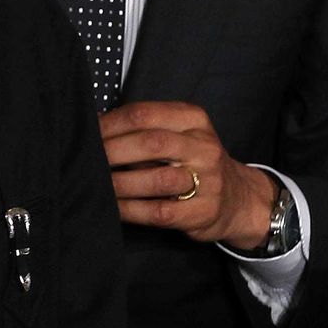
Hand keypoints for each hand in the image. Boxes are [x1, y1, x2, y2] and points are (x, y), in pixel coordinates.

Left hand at [99, 100, 276, 247]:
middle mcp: (204, 146)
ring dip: (119, 182)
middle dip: (112, 150)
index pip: (144, 113)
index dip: (111, 123)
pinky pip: (159, 211)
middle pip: (150, 143)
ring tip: (96, 182)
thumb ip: (144, 126)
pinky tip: (114, 206)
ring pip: (156, 179)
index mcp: (193, 119)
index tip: (89, 132)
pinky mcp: (203, 213)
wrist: (239, 198)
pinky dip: (130, 209)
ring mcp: (208, 181)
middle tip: (89, 157)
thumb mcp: (178, 131)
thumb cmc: (194, 158)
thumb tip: (96, 125)